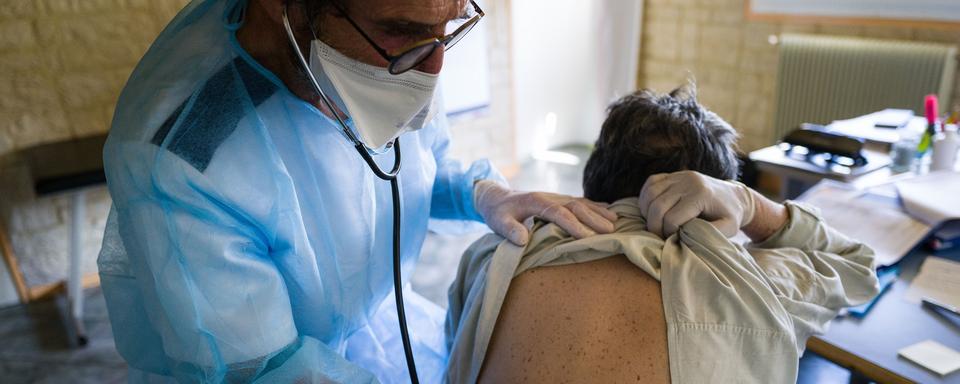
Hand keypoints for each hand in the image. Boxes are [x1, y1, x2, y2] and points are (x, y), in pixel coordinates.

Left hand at [474, 180, 617, 245]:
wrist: (498, 197)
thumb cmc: (498, 213)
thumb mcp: (498, 222)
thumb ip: (509, 230)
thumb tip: (523, 239)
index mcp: (536, 201)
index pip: (558, 213)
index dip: (573, 225)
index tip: (587, 237)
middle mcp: (550, 197)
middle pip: (575, 205)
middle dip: (593, 218)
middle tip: (610, 232)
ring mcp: (557, 197)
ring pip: (582, 202)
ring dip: (598, 211)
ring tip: (616, 223)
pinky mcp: (561, 200)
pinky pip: (582, 202)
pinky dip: (597, 207)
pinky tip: (611, 213)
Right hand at [638, 171, 755, 237]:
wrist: (734, 196)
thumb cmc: (730, 215)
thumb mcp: (729, 228)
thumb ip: (710, 234)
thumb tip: (686, 238)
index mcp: (701, 195)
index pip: (672, 218)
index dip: (668, 233)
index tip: (673, 239)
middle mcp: (688, 181)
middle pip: (658, 206)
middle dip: (654, 225)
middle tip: (659, 236)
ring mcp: (679, 175)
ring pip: (650, 194)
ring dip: (647, 212)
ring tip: (654, 224)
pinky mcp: (673, 174)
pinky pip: (650, 183)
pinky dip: (645, 198)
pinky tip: (651, 210)